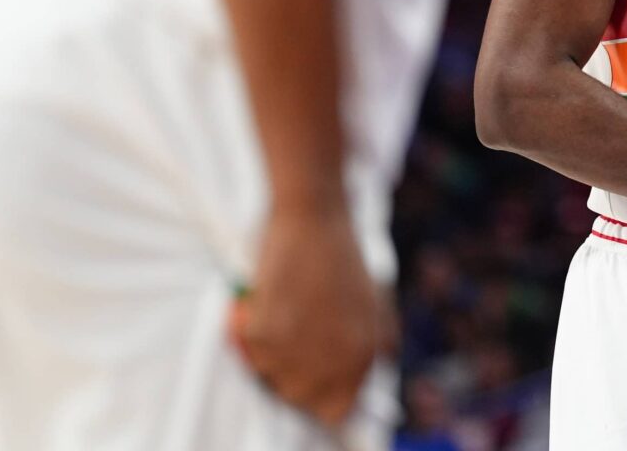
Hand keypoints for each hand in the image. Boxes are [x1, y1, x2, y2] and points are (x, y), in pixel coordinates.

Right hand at [229, 204, 378, 425]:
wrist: (316, 216)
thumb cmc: (343, 256)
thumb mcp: (375, 304)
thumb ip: (374, 346)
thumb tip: (356, 385)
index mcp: (364, 353)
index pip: (337, 410)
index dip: (322, 400)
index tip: (310, 382)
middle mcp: (335, 358)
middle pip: (300, 398)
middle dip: (291, 374)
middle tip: (290, 338)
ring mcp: (299, 347)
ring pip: (271, 376)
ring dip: (270, 350)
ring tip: (282, 312)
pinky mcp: (269, 329)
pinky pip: (251, 350)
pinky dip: (252, 329)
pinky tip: (266, 301)